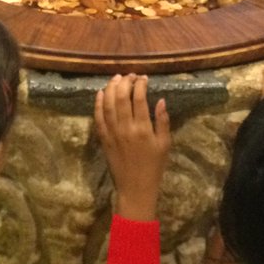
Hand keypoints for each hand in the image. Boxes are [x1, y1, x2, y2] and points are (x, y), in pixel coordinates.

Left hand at [95, 74, 170, 221]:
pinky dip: (98, 104)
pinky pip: (98, 118)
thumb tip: (161, 100)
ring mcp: (112, 133)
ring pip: (108, 105)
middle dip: (125, 82)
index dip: (140, 84)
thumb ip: (163, 121)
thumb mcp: (165, 144)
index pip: (139, 99)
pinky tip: (101, 93)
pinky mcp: (103, 139)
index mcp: (143, 129)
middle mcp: (126, 128)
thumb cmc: (154, 166)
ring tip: (116, 78)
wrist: (135, 188)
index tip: (144, 78)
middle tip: (130, 76)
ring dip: (111, 88)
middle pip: (122, 98)